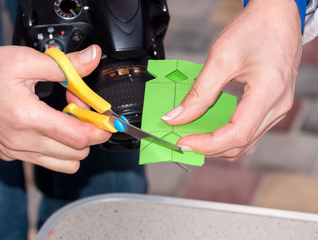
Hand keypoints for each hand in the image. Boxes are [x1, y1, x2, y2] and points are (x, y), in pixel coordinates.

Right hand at [0, 45, 110, 172]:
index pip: (79, 137)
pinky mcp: (11, 154)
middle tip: (83, 112)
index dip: (101, 129)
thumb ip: (65, 66)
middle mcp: (22, 141)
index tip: (108, 120)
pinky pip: (47, 161)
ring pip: (66, 164)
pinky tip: (52, 128)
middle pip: (77, 153)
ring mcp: (16, 151)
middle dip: (90, 133)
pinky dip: (59, 149)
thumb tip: (93, 58)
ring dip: (76, 145)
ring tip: (68, 122)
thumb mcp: (26, 60)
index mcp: (27, 117)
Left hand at [162, 0, 301, 159]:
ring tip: (193, 134)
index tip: (183, 141)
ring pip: (245, 141)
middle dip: (209, 147)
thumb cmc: (255, 28)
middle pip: (240, 144)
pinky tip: (209, 126)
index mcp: (268, 93)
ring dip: (217, 143)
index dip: (206, 144)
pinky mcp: (273, 105)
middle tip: (183, 140)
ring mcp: (278, 107)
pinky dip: (227, 133)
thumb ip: (198, 92)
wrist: (277, 14)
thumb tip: (176, 116)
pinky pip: (249, 129)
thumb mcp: (220, 58)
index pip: (236, 135)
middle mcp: (278, 106)